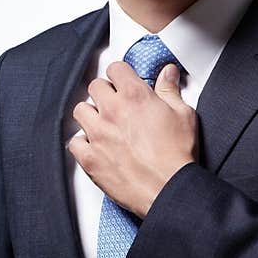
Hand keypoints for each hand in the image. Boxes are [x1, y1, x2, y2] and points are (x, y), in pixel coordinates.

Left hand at [67, 61, 197, 217]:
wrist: (169, 189)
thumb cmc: (177, 156)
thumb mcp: (183, 115)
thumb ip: (170, 90)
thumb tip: (168, 73)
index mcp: (135, 97)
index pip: (116, 69)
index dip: (120, 74)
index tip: (123, 81)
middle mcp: (112, 111)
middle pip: (94, 86)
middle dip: (104, 92)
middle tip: (115, 103)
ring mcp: (98, 134)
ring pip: (80, 110)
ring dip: (90, 114)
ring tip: (102, 123)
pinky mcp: (90, 157)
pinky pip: (74, 142)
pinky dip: (82, 143)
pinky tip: (94, 145)